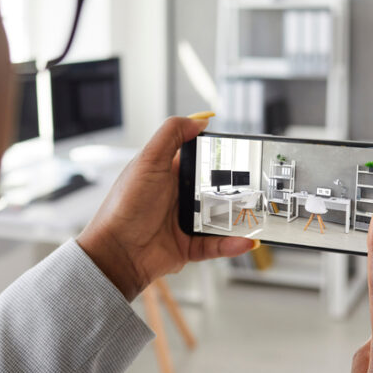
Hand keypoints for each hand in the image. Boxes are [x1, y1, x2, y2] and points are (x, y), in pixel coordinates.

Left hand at [76, 114, 254, 300]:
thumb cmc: (124, 206)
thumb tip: (199, 120)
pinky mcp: (189, 246)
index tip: (239, 152)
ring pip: (221, 217)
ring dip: (239, 218)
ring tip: (255, 216)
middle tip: (255, 186)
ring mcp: (184, 222)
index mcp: (167, 173)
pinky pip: (216, 244)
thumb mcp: (147, 161)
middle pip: (215, 189)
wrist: (116, 252)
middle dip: (235, 189)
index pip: (199, 159)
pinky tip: (244, 240)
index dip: (217, 155)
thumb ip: (171, 135)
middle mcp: (177, 197)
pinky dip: (231, 244)